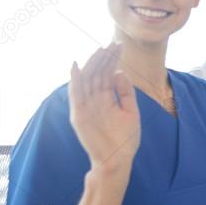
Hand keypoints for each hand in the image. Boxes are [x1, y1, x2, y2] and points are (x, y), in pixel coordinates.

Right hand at [68, 44, 139, 173]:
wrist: (117, 161)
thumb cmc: (125, 139)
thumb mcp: (131, 111)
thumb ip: (125, 92)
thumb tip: (120, 71)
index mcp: (107, 99)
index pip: (107, 74)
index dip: (112, 60)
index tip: (119, 45)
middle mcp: (95, 100)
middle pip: (97, 74)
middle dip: (104, 58)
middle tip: (112, 43)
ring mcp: (86, 107)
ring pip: (87, 80)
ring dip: (92, 64)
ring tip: (100, 49)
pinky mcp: (79, 115)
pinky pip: (75, 95)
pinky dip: (74, 81)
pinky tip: (77, 67)